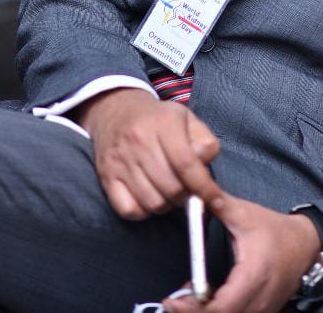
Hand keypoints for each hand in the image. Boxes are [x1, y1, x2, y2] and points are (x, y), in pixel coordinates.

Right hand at [76, 88, 222, 219]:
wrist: (117, 111)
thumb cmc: (159, 119)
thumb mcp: (187, 119)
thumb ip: (204, 142)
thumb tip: (205, 171)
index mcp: (164, 123)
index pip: (186, 163)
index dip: (204, 187)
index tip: (215, 201)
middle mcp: (139, 140)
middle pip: (172, 187)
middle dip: (186, 196)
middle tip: (187, 190)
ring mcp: (120, 160)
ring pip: (153, 202)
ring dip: (166, 204)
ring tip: (168, 192)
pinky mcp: (106, 176)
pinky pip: (129, 210)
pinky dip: (143, 211)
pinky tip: (148, 196)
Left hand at [163, 194, 322, 312]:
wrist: (306, 244)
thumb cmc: (275, 230)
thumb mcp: (246, 214)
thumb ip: (219, 203)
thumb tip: (194, 192)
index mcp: (254, 275)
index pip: (221, 307)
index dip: (193, 310)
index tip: (172, 301)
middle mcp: (259, 300)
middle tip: (173, 301)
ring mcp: (262, 310)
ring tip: (187, 298)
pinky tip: (204, 300)